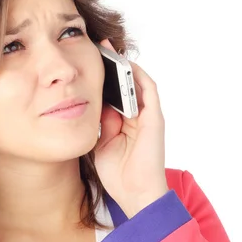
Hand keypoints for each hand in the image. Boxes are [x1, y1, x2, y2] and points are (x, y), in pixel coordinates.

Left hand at [94, 40, 168, 217]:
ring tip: (109, 50)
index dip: (102, 77)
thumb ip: (100, 122)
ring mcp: (147, 117)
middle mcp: (137, 116)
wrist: (135, 194)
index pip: (113, 94)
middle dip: (112, 66)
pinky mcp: (155, 119)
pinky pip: (149, 91)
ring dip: (125, 66)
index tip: (87, 61)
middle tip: (98, 47)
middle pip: (124, 84)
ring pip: (137, 84)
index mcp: (123, 122)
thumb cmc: (118, 174)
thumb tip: (92, 101)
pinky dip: (139, 77)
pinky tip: (126, 65)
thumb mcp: (100, 143)